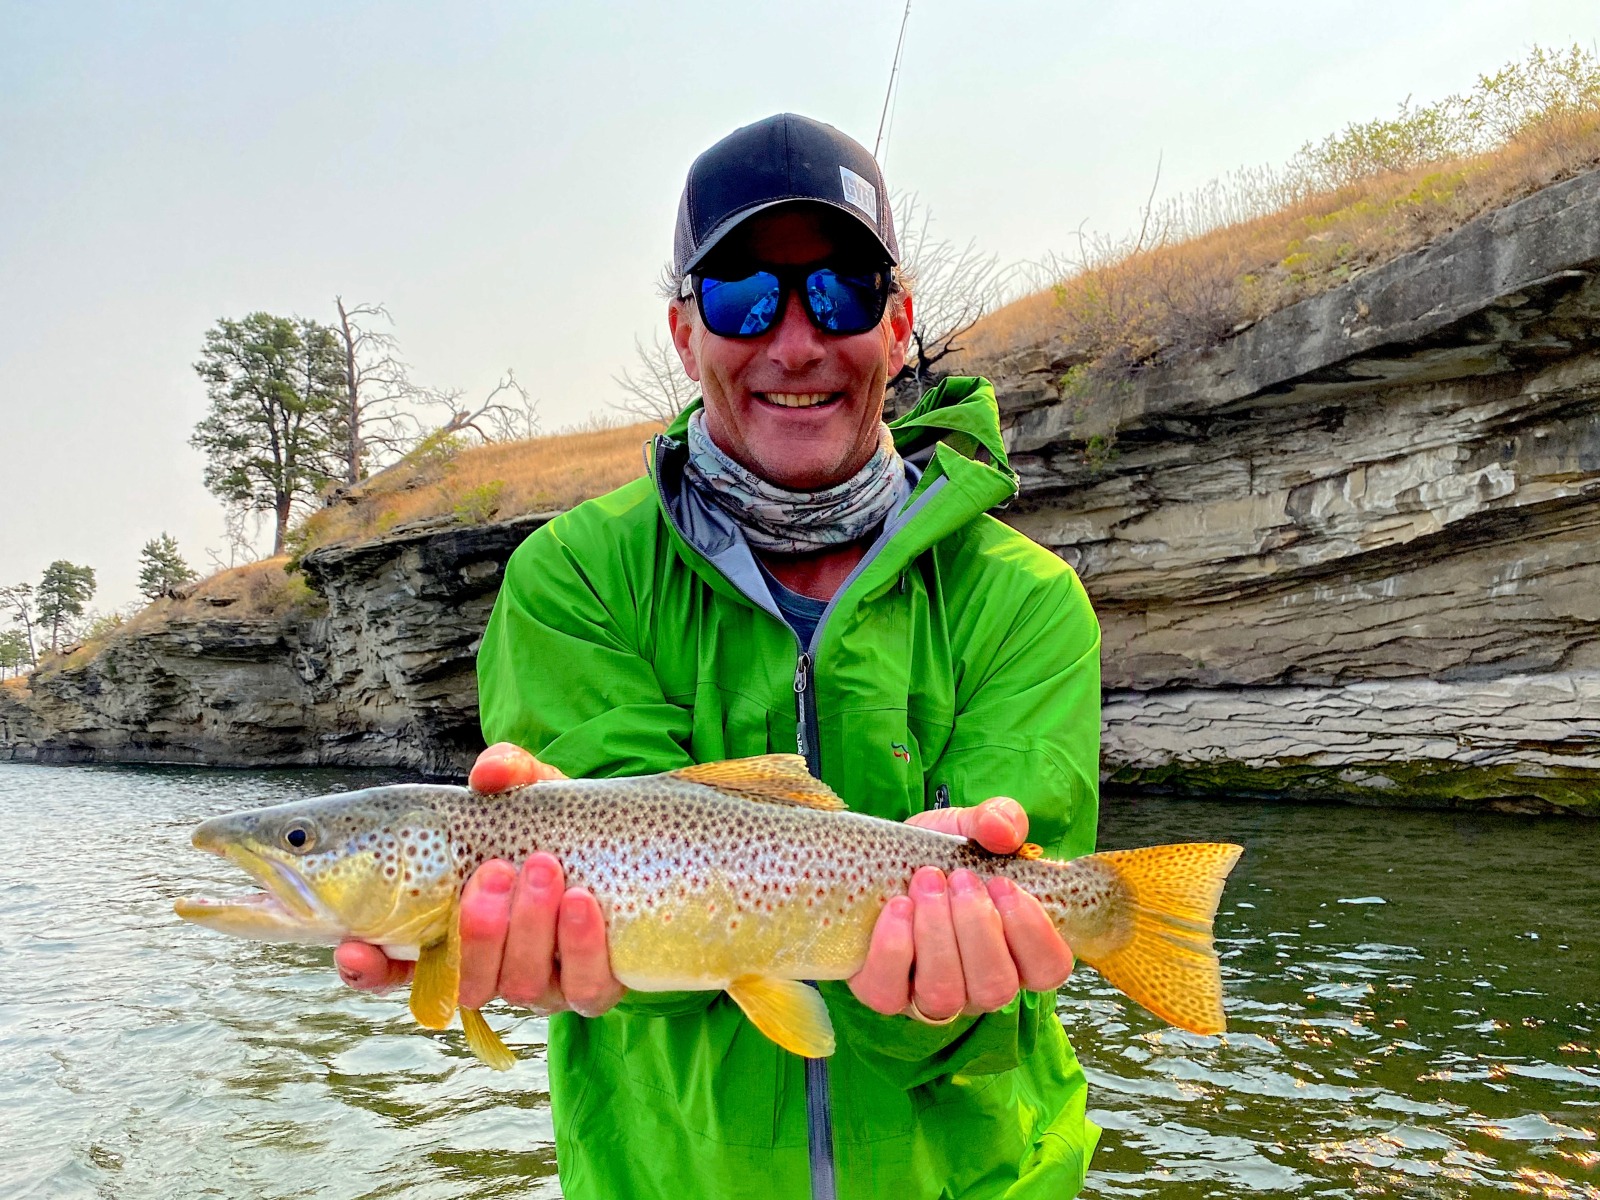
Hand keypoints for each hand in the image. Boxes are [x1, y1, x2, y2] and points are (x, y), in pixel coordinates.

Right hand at [337, 743, 623, 1018]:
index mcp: (452, 929)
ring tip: (545, 867)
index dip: (369, 969)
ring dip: (528, 926)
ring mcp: (541, 985)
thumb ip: (507, 773)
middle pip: (465, 982)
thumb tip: (487, 774)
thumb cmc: (558, 825)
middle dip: (476, 930)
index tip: (355, 946)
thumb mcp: (531, 792)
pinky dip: (581, 946)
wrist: (630, 845)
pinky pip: (583, 989)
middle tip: (495, 870)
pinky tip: (583, 903)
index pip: (394, 968)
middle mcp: (491, 967)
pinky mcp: (591, 990)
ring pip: (518, 985)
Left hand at [847, 797, 1074, 1021]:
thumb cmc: (939, 854)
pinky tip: (896, 907)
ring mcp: (932, 996)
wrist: (880, 861)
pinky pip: (891, 992)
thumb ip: (998, 819)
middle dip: (977, 926)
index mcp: (1016, 951)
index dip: (1033, 932)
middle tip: (959, 876)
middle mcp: (980, 985)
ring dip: (937, 933)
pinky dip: (894, 948)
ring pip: (945, 994)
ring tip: (925, 881)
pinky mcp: (886, 992)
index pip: (1049, 968)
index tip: (1004, 885)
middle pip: (996, 986)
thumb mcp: (970, 827)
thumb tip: (1004, 831)